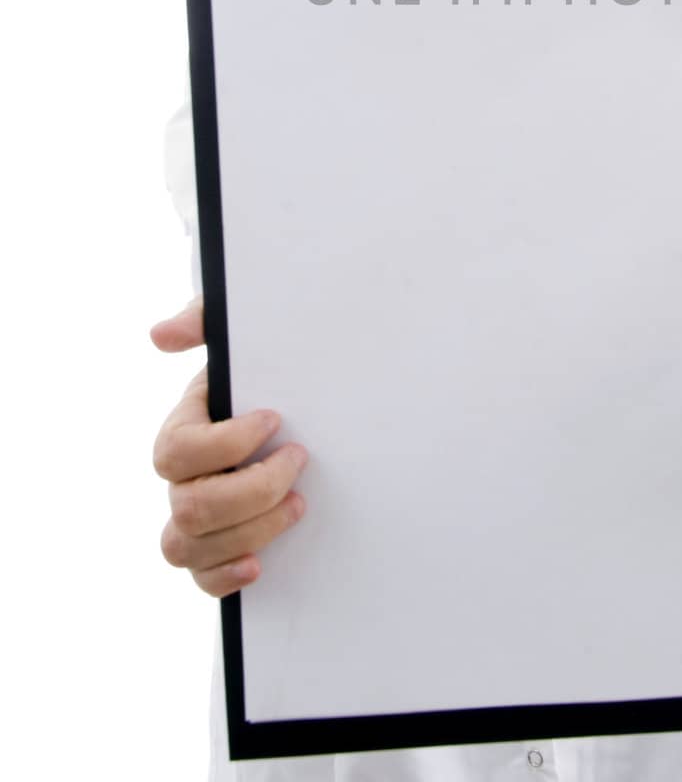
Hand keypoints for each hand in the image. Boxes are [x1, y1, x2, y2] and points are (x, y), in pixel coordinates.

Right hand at [150, 297, 307, 596]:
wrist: (303, 409)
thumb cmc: (264, 372)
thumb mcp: (242, 336)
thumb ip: (204, 320)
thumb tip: (161, 334)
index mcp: (183, 429)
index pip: (181, 449)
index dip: (227, 442)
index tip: (275, 419)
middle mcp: (181, 479)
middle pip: (190, 504)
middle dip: (251, 489)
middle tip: (298, 461)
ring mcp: (192, 518)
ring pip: (191, 544)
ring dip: (249, 530)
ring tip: (297, 505)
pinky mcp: (214, 550)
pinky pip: (200, 579)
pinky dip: (224, 577)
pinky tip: (260, 564)